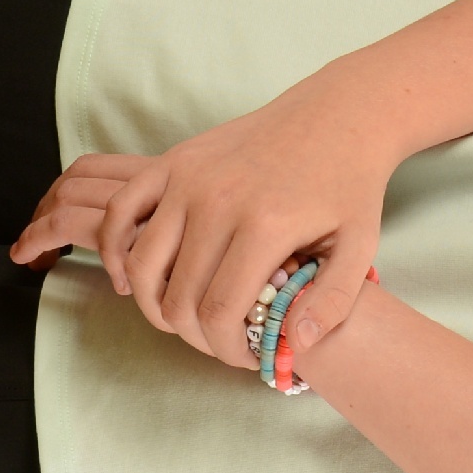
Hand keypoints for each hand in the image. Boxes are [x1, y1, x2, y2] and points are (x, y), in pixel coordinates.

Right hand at [6, 81, 395, 371]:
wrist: (336, 115)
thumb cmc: (349, 184)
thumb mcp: (359, 246)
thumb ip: (331, 301)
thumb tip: (295, 345)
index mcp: (265, 226)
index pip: (220, 313)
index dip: (226, 349)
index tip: (245, 357)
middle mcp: (218, 201)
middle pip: (179, 298)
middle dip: (196, 336)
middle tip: (219, 342)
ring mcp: (188, 179)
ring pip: (142, 264)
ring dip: (154, 305)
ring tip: (180, 320)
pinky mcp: (172, 161)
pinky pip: (120, 211)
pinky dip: (114, 250)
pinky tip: (129, 279)